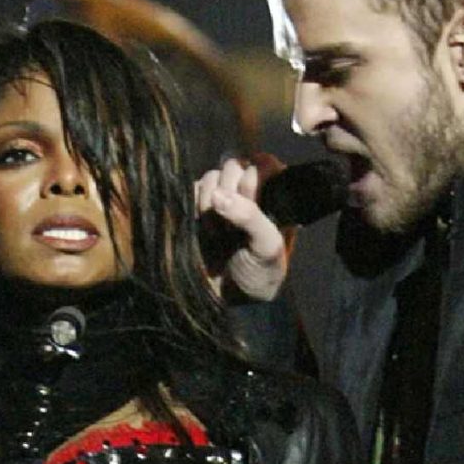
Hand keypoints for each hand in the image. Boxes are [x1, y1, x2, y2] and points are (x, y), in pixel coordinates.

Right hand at [195, 154, 289, 301]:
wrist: (228, 301)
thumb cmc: (258, 273)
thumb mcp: (266, 246)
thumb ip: (249, 216)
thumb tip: (218, 194)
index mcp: (273, 195)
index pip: (263, 163)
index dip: (253, 179)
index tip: (251, 200)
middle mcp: (246, 191)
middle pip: (233, 165)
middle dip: (230, 192)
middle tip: (231, 224)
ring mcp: (220, 197)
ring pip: (210, 177)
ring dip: (210, 202)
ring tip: (217, 232)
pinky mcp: (195, 206)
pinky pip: (190, 190)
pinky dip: (193, 205)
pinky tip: (199, 226)